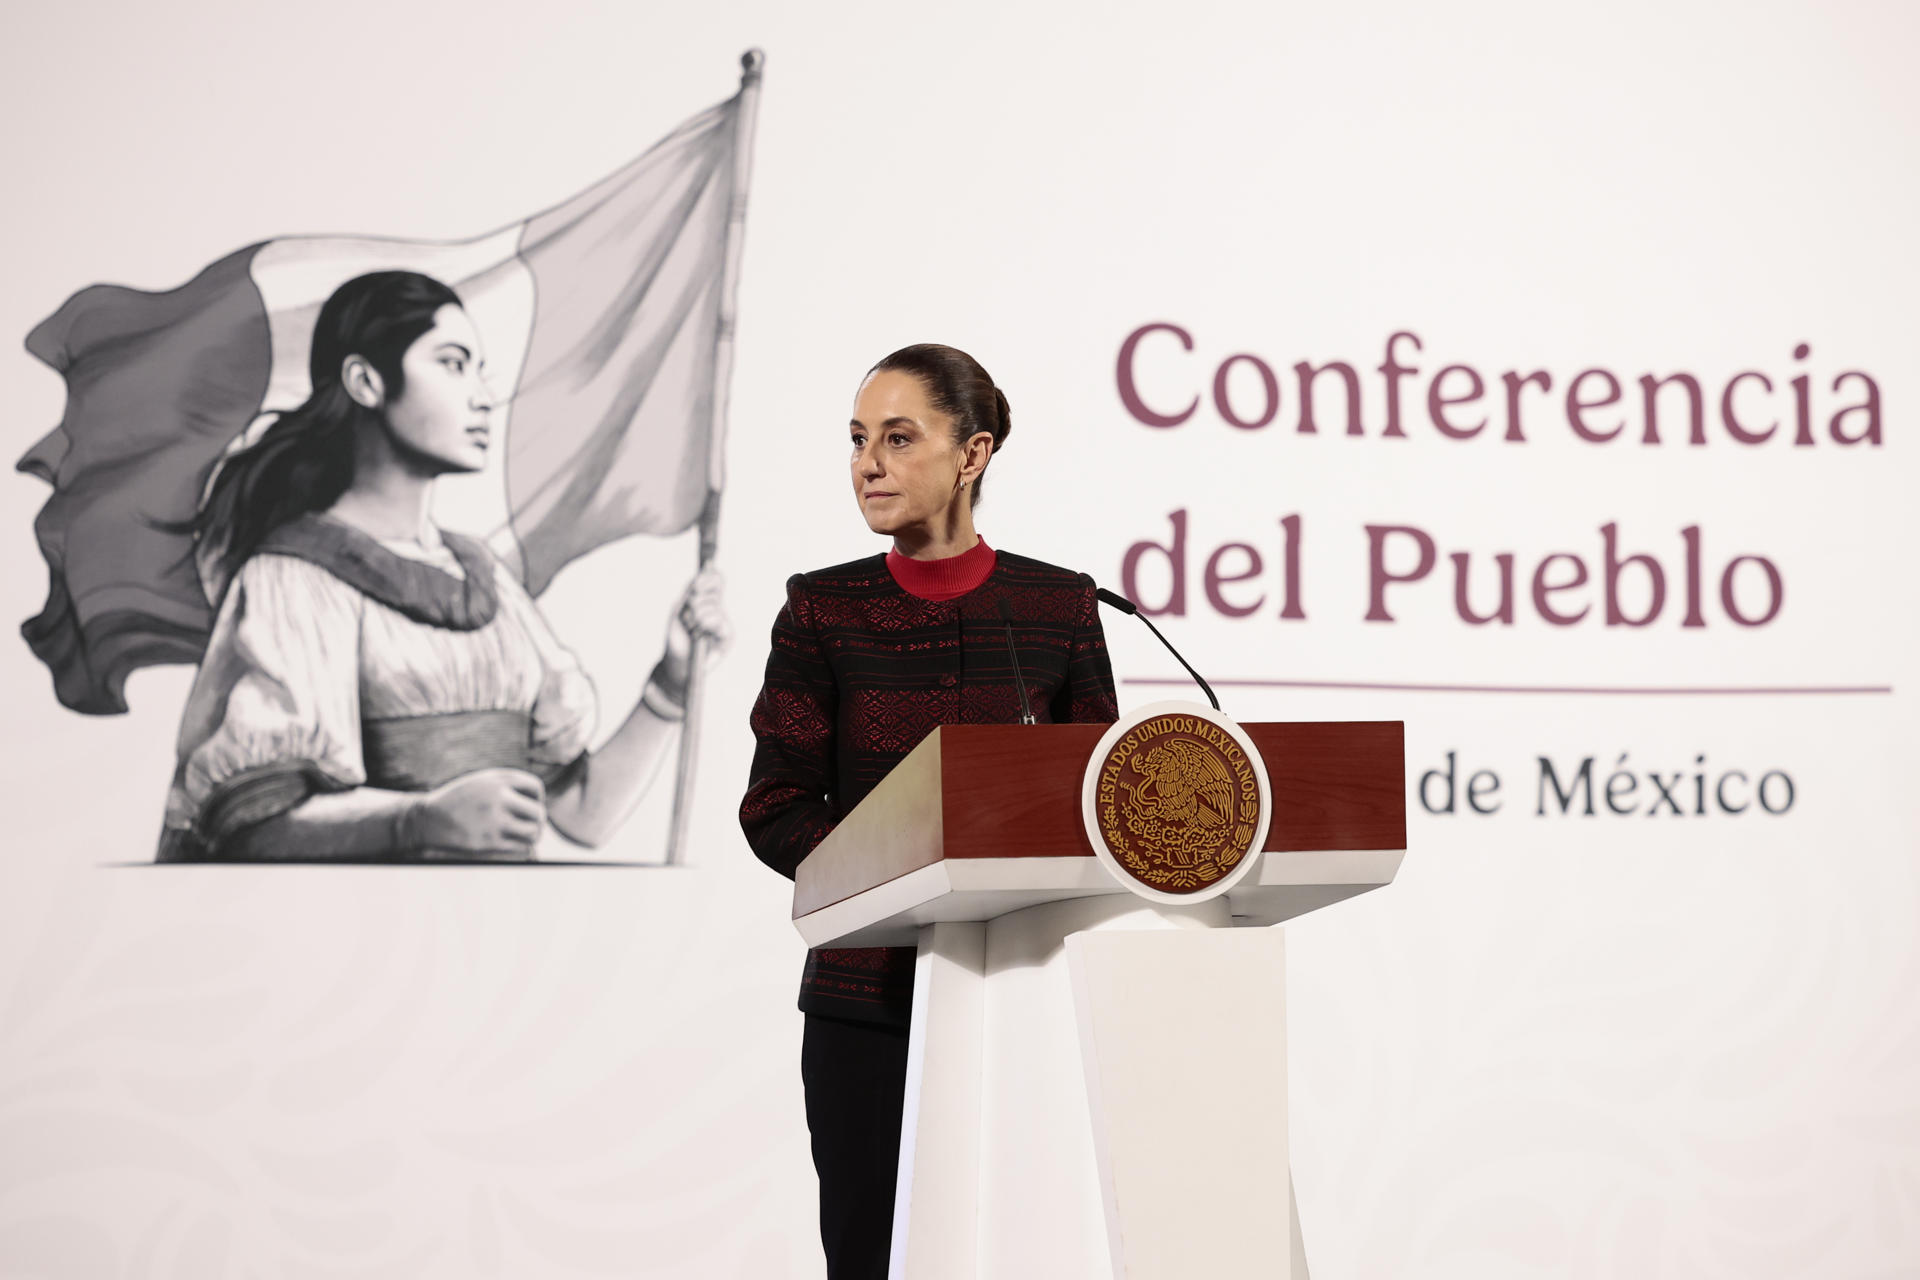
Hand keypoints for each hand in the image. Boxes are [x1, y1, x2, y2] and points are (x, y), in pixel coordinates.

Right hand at [407, 768, 546, 857]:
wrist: (427, 819)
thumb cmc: (459, 800)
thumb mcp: (482, 782)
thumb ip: (508, 785)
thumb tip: (540, 800)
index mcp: (498, 780)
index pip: (536, 788)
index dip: (537, 798)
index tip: (529, 805)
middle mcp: (498, 798)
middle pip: (539, 812)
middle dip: (538, 820)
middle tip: (530, 825)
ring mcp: (494, 821)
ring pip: (534, 832)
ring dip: (533, 836)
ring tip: (526, 836)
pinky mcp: (489, 843)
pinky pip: (522, 848)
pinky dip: (523, 848)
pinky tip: (515, 845)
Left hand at [659, 565, 730, 689]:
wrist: (676, 662)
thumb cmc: (677, 637)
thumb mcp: (679, 609)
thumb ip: (690, 591)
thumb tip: (702, 575)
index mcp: (707, 599)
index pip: (716, 578)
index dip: (707, 578)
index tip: (693, 588)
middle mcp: (718, 609)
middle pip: (716, 589)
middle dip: (696, 600)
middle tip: (687, 616)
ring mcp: (724, 622)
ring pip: (714, 606)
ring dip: (696, 617)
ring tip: (691, 630)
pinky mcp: (728, 636)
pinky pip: (719, 621)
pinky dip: (705, 625)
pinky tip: (699, 635)